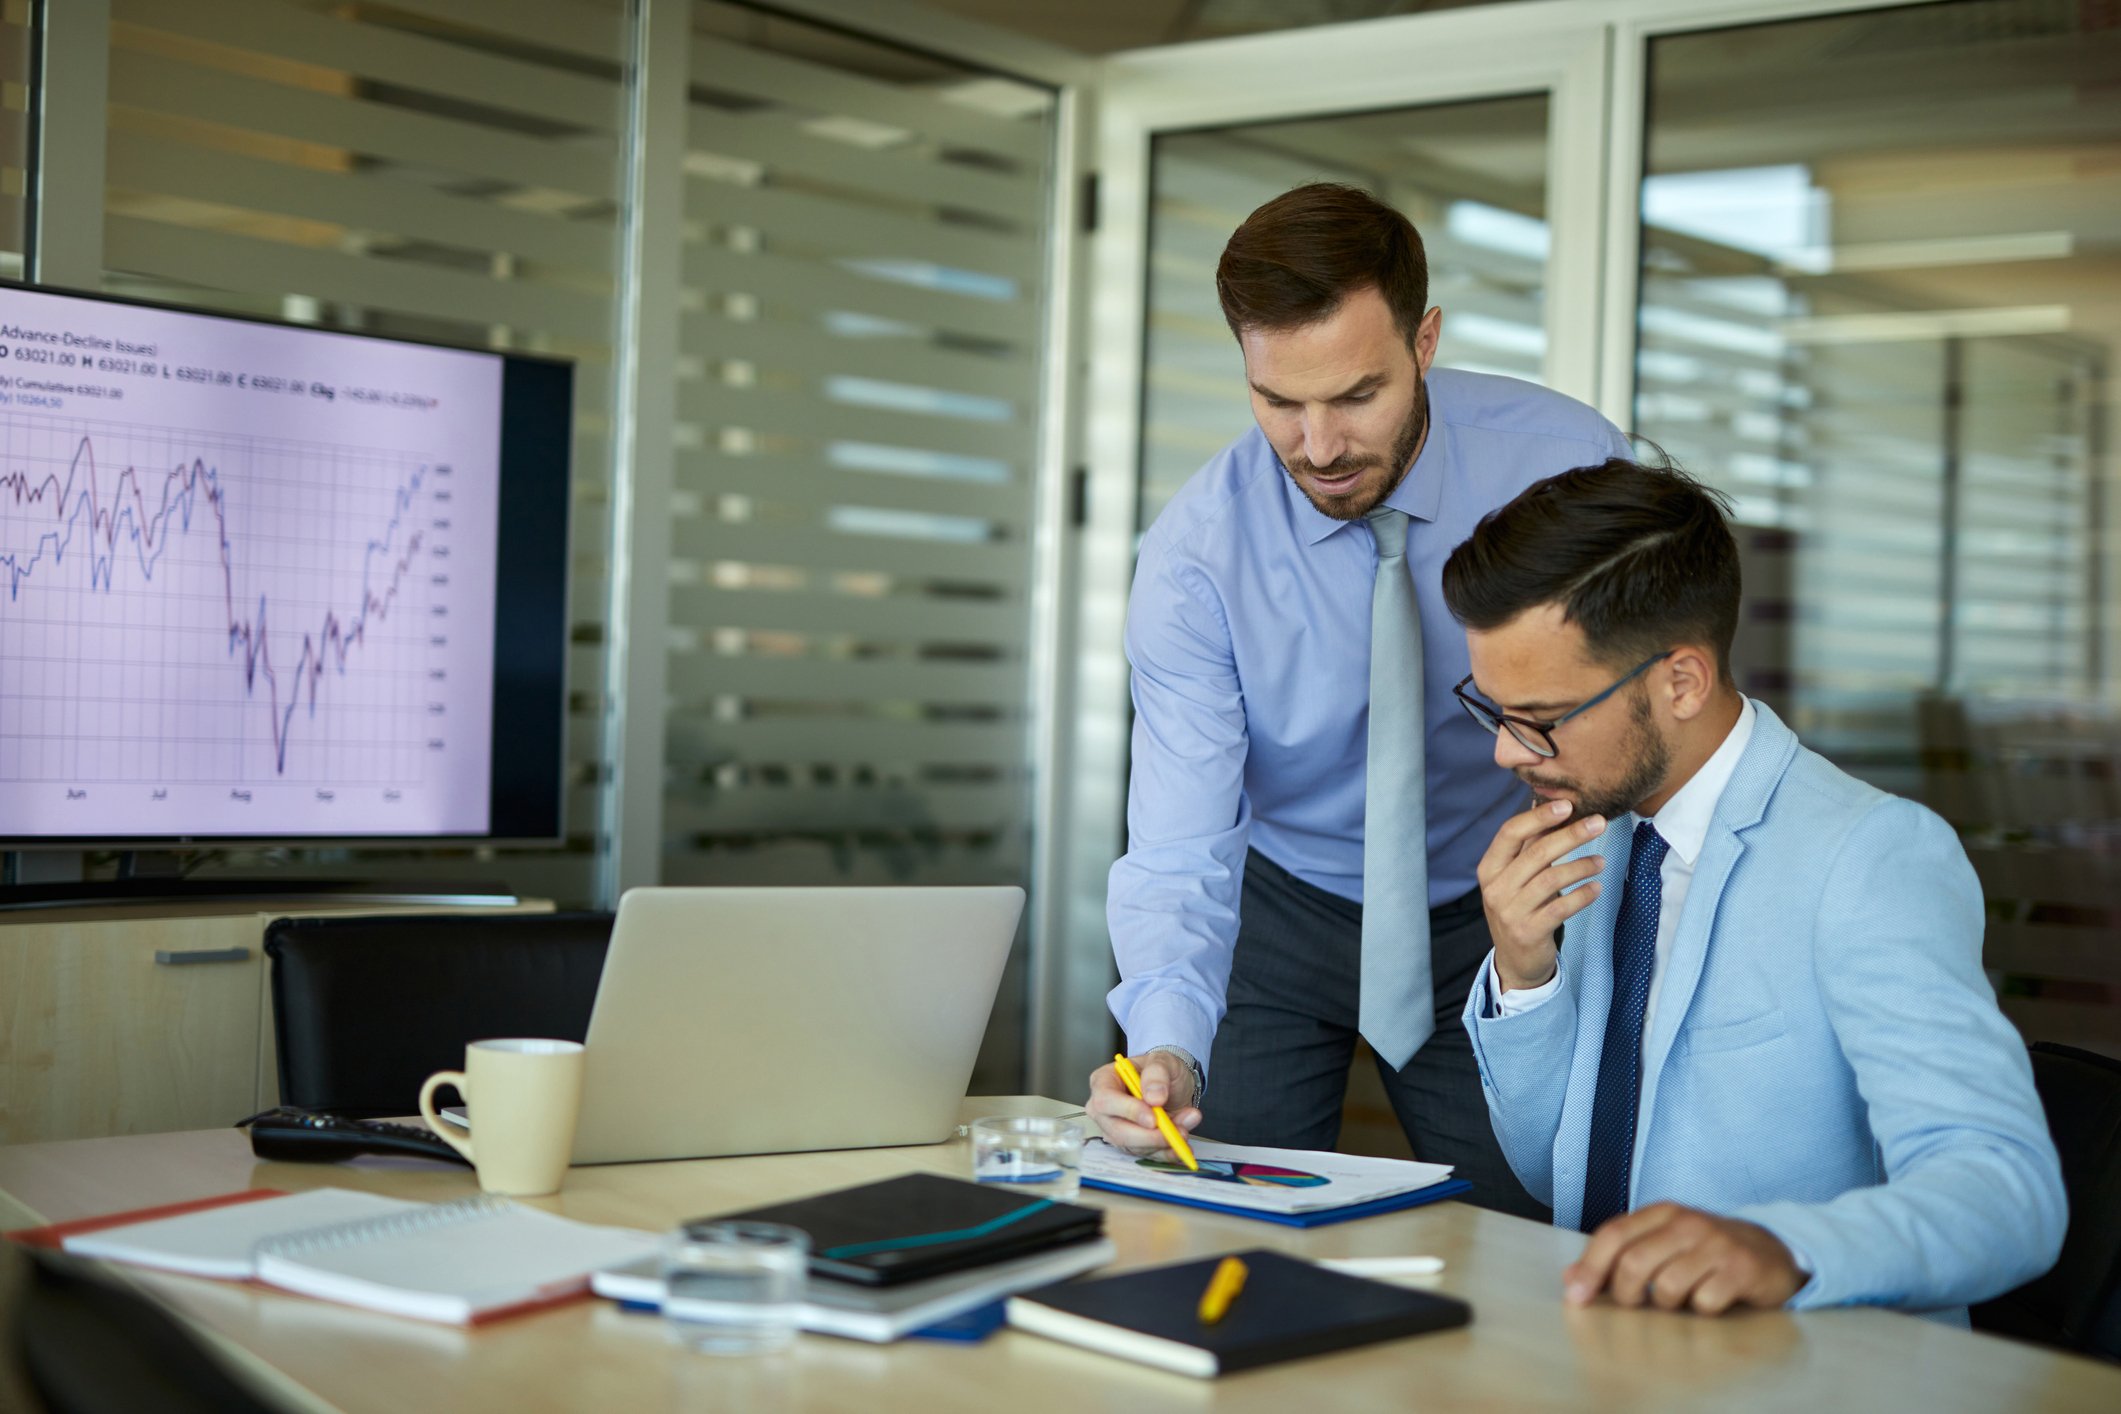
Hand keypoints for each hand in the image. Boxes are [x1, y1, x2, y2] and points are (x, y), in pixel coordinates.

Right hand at [1085, 1049, 1200, 1156]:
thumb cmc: (1161, 1071)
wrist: (1173, 1086)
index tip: (1153, 1118)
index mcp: (1103, 1082)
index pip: (1106, 1101)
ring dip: (1163, 1142)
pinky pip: (1147, 1155)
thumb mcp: (1163, 1061)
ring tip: (1185, 1126)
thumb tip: (1154, 1097)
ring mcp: (1116, 1130)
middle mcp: (1104, 1110)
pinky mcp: (1131, 1145)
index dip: (1129, 1111)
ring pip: (1134, 1147)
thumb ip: (1157, 1074)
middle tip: (1176, 1131)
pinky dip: (1167, 1152)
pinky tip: (1181, 1143)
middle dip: (1149, 1136)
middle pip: (1118, 1131)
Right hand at [1477, 798, 1607, 991]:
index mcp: (1489, 868)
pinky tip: (1596, 887)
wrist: (1515, 960)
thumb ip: (1527, 844)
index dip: (1539, 817)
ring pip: (1551, 879)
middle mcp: (1495, 888)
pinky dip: (1582, 895)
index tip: (1568, 805)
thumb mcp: (1514, 876)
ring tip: (1600, 861)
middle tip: (1599, 823)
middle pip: (1536, 854)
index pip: (1510, 833)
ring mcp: (1510, 911)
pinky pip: (1561, 908)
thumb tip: (1541, 802)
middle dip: (1571, 835)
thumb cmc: (1519, 907)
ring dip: (1581, 866)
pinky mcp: (1528, 931)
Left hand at [1565, 1203, 1804, 1314]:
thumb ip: (1619, 1256)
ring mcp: (1716, 1244)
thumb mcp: (1663, 1244)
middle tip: (1634, 1305)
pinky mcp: (1742, 1268)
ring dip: (1667, 1305)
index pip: (1613, 1234)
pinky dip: (1700, 1311)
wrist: (1772, 1251)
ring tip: (1679, 1300)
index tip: (1575, 1297)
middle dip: (1625, 1294)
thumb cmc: (1706, 1252)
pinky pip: (1705, 1302)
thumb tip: (1571, 1280)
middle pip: (1634, 1263)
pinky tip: (1710, 1301)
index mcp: (1661, 1213)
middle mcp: (1687, 1223)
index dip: (1590, 1267)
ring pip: (1667, 1286)